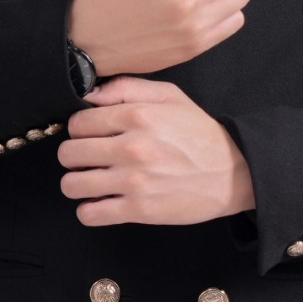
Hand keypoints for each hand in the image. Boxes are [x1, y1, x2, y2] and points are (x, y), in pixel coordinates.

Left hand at [57, 77, 255, 227]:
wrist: (233, 173)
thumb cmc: (199, 134)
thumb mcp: (170, 97)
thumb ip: (127, 87)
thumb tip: (89, 94)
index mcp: (138, 115)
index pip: (78, 122)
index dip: (80, 129)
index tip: (91, 136)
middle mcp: (132, 147)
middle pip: (69, 153)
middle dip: (75, 156)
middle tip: (90, 159)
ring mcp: (134, 180)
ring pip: (72, 185)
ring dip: (77, 183)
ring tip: (92, 181)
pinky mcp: (139, 209)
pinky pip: (89, 213)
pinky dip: (89, 210)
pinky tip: (101, 202)